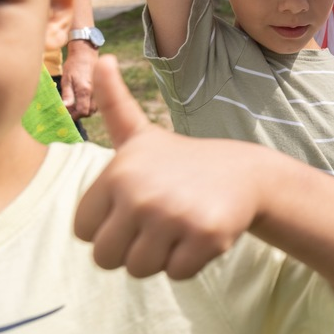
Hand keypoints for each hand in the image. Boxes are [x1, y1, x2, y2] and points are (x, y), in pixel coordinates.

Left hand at [62, 42, 98, 118]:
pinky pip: (96, 103)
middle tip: (69, 110)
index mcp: (85, 91)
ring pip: (94, 108)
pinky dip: (89, 105)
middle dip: (79, 114)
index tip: (65, 114)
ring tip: (74, 104)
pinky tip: (81, 99)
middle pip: (89, 112)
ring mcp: (99, 91)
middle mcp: (94, 93)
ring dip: (84, 110)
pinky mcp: (100, 89)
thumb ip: (67, 94)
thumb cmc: (73, 65)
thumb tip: (65, 107)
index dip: (74, 116)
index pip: (83, 111)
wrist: (86, 54)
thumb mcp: (66, 79)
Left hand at [74, 55, 264, 279]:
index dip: (111, 227)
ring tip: (180, 226)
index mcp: (117, 174)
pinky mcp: (205, 237)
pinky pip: (176, 274)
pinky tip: (203, 233)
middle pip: (107, 259)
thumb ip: (115, 105)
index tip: (136, 208)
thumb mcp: (144, 135)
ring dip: (161, 257)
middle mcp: (141, 195)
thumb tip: (102, 58)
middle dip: (133, 249)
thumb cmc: (185, 162)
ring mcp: (173, 217)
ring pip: (140, 270)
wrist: (248, 174)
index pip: (85, 234)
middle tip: (160, 223)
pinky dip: (190, 262)